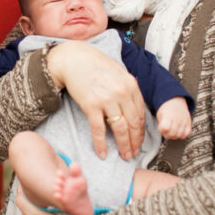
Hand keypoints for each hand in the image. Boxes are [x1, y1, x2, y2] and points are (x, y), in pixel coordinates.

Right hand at [46, 41, 144, 159]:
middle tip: (134, 153)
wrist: (73, 59)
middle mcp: (121, 92)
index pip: (141, 114)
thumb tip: (133, 108)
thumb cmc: (95, 64)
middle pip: (133, 124)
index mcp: (131, 84)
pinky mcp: (91, 105)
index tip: (139, 140)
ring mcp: (107, 99)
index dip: (141, 131)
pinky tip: (102, 153)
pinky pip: (99, 129)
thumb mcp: (118, 72)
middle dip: (135, 142)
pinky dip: (101, 144)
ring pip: (120, 129)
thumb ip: (127, 89)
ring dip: (124, 145)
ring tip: (124, 155)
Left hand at [156, 97, 190, 139]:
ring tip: (172, 131)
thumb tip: (165, 133)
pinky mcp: (189, 123)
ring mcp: (184, 121)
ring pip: (180, 135)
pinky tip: (178, 131)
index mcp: (168, 115)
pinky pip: (187, 134)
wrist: (175, 101)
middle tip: (166, 131)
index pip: (165, 128)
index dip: (162, 130)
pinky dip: (182, 135)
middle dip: (167, 135)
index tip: (161, 127)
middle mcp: (177, 118)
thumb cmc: (166, 109)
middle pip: (172, 134)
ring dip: (174, 136)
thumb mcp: (159, 115)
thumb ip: (161, 125)